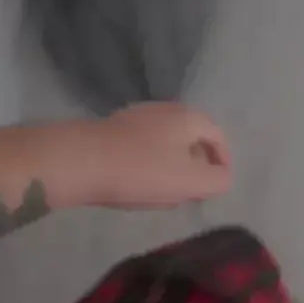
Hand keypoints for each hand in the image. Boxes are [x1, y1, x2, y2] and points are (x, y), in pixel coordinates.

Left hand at [77, 103, 233, 208]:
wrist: (81, 160)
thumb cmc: (142, 170)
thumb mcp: (190, 181)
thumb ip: (217, 180)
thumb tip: (221, 177)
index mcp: (189, 117)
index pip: (219, 137)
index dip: (223, 163)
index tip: (216, 187)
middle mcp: (166, 109)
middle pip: (192, 138)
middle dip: (197, 165)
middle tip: (193, 192)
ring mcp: (137, 116)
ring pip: (166, 143)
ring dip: (172, 167)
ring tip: (165, 193)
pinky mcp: (114, 129)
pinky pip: (142, 147)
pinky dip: (149, 164)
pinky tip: (137, 184)